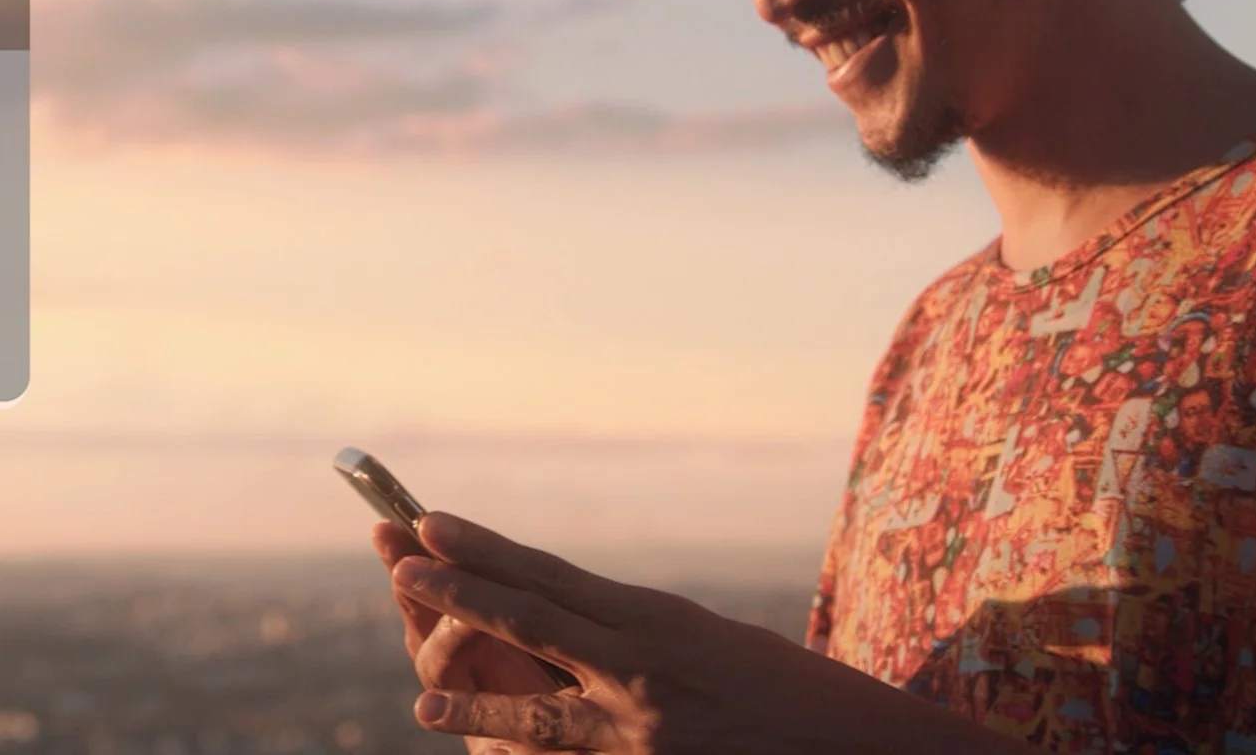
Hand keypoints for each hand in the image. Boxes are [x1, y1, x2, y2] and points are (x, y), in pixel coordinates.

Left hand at [388, 512, 1027, 754]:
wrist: (856, 746)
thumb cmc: (785, 689)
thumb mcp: (707, 639)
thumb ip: (635, 631)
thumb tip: (571, 620)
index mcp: (655, 616)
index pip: (551, 575)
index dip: (486, 550)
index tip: (432, 523)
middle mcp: (642, 665)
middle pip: (531, 623)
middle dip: (461, 595)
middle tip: (399, 567)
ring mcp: (642, 728)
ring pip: (538, 712)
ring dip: (475, 703)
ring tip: (420, 701)